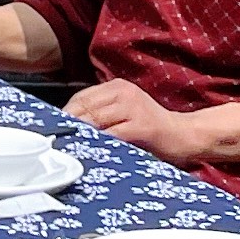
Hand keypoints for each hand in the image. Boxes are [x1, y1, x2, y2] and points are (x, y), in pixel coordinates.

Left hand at [66, 80, 199, 161]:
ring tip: (69, 146)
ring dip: (81, 134)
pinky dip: (99, 143)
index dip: (66, 114)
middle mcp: (124, 92)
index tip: (54, 128)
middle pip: (86, 107)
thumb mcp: (125, 113)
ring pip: (96, 120)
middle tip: (57, 140)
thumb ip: (103, 115)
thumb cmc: (153, 128)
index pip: (82, 97)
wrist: (185, 134)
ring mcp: (133, 108)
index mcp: (117, 87)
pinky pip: (113, 134)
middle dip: (69, 124)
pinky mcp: (142, 126)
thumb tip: (73, 126)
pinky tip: (92, 151)